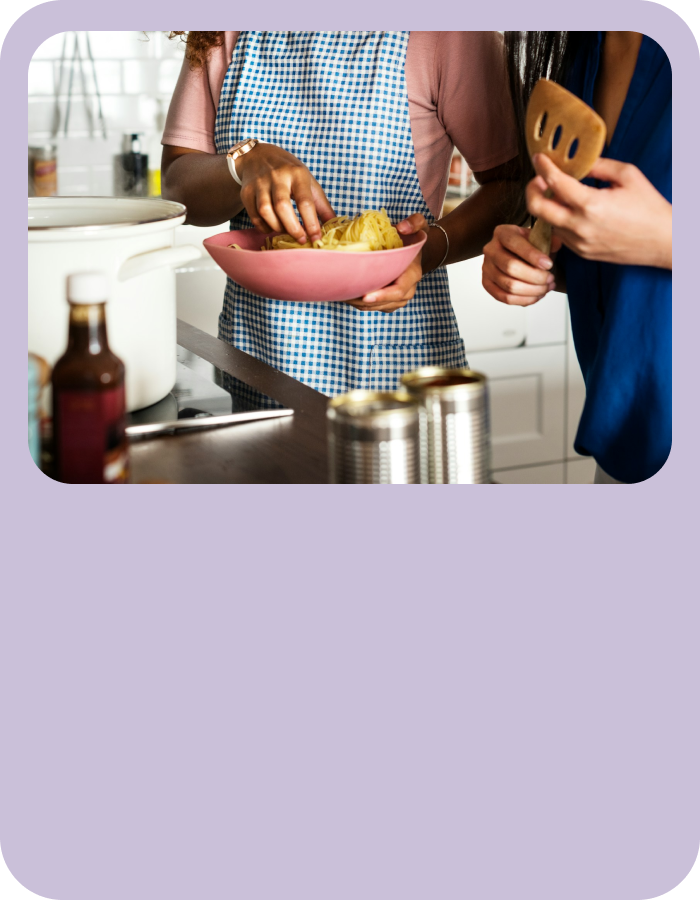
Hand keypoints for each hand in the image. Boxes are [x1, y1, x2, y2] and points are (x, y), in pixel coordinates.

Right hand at [236, 143, 334, 243]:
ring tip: (285, 231)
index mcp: (297, 173)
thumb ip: (321, 204)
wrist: (258, 156)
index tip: (316, 238)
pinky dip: (264, 227)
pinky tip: (272, 227)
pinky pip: (254, 215)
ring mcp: (259, 183)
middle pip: (282, 207)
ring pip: (265, 211)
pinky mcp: (246, 191)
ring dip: (277, 227)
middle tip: (301, 239)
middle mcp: (277, 176)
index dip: (311, 223)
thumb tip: (335, 225)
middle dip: (293, 228)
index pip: (305, 201)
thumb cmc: (289, 172)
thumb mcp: (308, 182)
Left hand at [345, 213, 429, 312]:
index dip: (382, 295)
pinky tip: (346, 295)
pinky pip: (374, 307)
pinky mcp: (389, 301)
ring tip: (342, 296)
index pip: (399, 290)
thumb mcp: (419, 225)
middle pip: (386, 302)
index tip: (365, 296)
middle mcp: (408, 290)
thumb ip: (414, 222)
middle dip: (365, 302)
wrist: (414, 252)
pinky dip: (360, 304)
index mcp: (413, 274)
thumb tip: (402, 227)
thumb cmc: (413, 238)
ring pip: (378, 307)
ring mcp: (399, 298)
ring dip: (359, 304)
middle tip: (345, 295)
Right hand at [482, 224, 559, 305]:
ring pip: (509, 285)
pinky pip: (504, 297)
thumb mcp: (539, 238)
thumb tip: (558, 243)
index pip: (514, 243)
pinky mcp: (487, 284)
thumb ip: (549, 240)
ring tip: (546, 288)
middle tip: (550, 279)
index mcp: (502, 233)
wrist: (518, 255)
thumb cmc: (529, 246)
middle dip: (535, 276)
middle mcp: (490, 250)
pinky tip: (537, 296)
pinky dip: (523, 300)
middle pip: (510, 267)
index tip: (549, 264)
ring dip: (532, 290)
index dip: (532, 255)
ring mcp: (486, 268)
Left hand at [527, 154, 671, 268]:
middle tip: (538, 179)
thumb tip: (578, 163)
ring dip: (546, 207)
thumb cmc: (649, 207)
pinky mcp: (581, 253)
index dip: (543, 167)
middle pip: (537, 209)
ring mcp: (579, 243)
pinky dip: (559, 221)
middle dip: (531, 190)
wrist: (662, 241)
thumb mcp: (627, 175)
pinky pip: (560, 235)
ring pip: (547, 223)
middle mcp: (580, 226)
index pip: (554, 183)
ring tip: (557, 194)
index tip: (539, 159)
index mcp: (591, 204)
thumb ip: (598, 166)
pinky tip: (569, 211)